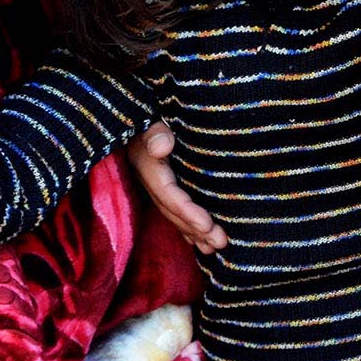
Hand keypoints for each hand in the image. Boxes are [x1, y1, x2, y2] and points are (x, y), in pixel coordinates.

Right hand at [126, 122, 227, 253]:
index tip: (208, 225)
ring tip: (216, 248)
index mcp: (148, 166)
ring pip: (174, 214)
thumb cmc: (151, 112)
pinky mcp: (162, 182)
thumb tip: (162, 146)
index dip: (187, 212)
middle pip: (173, 210)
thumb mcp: (150, 120)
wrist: (138, 112)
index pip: (169, 195)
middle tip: (221, 243)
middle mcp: (150, 179)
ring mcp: (155, 183)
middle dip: (196, 229)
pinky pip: (174, 209)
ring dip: (194, 233)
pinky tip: (200, 239)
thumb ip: (155, 132)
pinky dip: (187, 225)